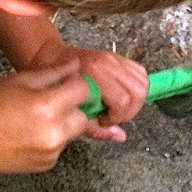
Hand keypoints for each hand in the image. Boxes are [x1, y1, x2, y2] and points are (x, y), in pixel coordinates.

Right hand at [0, 61, 94, 174]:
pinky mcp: (47, 163)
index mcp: (47, 106)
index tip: (67, 84)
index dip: (76, 84)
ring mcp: (52, 151)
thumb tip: (74, 64)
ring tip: (36, 119)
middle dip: (72, 108)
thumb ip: (52, 73)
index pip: (82, 91)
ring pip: (72, 132)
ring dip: (62, 124)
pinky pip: (60, 147)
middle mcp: (54, 131)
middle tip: (52, 103)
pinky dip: (52, 139)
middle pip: (83, 116)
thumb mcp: (20, 81)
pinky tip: (31, 134)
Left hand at [26, 42, 147, 140]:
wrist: (49, 55)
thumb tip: (120, 136)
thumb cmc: (54, 81)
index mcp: (93, 74)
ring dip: (135, 99)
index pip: (122, 100)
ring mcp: (113, 57)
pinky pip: (139, 72)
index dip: (116, 117)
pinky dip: (136, 86)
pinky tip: (121, 95)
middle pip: (137, 91)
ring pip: (142, 81)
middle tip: (114, 116)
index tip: (103, 120)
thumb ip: (95, 126)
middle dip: (130, 110)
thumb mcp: (69, 108)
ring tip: (118, 107)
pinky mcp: (116, 56)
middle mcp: (106, 63)